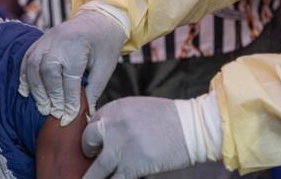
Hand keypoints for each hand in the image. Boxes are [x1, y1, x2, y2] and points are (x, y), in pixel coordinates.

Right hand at [19, 10, 126, 124]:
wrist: (100, 17)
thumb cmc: (106, 44)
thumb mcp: (105, 67)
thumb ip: (93, 90)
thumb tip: (85, 115)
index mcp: (77, 47)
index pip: (69, 81)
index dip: (68, 102)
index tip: (67, 118)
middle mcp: (58, 42)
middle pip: (48, 74)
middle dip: (50, 97)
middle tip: (54, 114)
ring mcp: (47, 40)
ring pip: (34, 67)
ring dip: (36, 89)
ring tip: (42, 107)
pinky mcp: (41, 40)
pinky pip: (27, 58)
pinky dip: (24, 75)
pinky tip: (25, 91)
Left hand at [81, 93, 221, 177]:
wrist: (192, 128)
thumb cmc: (169, 119)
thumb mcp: (138, 108)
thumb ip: (119, 118)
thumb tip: (103, 133)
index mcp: (115, 108)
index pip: (92, 121)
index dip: (94, 134)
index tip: (95, 141)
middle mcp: (113, 125)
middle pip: (88, 140)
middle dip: (88, 149)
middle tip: (93, 155)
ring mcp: (120, 147)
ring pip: (96, 167)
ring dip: (91, 175)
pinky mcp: (131, 166)